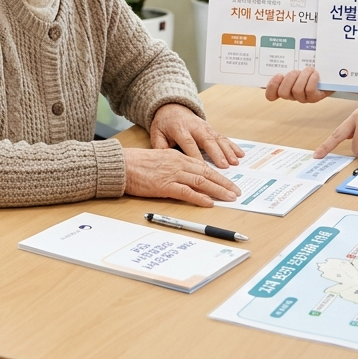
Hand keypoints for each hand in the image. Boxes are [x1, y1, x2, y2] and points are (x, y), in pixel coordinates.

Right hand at [124, 148, 242, 206]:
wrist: (121, 165)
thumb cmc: (136, 164)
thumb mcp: (159, 158)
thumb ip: (173, 165)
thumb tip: (185, 175)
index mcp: (177, 156)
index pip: (202, 166)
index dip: (218, 175)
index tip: (228, 182)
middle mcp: (178, 163)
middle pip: (206, 173)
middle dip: (224, 182)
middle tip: (236, 191)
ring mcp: (172, 174)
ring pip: (201, 182)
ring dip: (218, 190)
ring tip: (230, 197)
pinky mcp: (164, 186)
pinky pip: (186, 192)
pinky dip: (199, 197)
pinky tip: (209, 202)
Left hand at [149, 103, 243, 166]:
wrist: (172, 108)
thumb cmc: (164, 125)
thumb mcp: (156, 134)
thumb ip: (160, 147)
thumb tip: (165, 162)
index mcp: (179, 129)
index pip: (188, 143)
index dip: (196, 155)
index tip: (202, 169)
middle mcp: (195, 127)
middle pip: (207, 140)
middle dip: (216, 153)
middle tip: (225, 166)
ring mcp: (205, 127)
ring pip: (218, 139)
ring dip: (227, 151)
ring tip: (235, 162)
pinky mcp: (211, 129)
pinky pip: (223, 137)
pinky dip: (232, 146)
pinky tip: (240, 154)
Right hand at [265, 67, 333, 102]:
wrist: (328, 74)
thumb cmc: (308, 67)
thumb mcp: (296, 64)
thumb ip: (287, 61)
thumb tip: (280, 49)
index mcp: (283, 87)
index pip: (271, 95)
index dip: (272, 87)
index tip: (278, 75)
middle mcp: (292, 95)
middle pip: (283, 93)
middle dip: (289, 79)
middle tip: (296, 70)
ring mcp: (303, 98)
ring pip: (296, 91)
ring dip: (303, 77)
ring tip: (308, 69)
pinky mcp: (314, 98)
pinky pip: (309, 91)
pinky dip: (312, 80)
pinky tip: (315, 73)